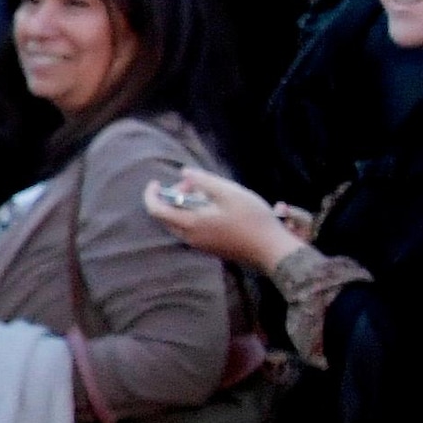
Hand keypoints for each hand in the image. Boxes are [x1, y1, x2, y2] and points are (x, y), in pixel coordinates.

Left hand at [141, 170, 297, 273]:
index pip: (156, 210)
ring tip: (207, 192)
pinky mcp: (211, 248)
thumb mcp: (229, 192)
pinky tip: (216, 207)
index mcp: (190, 224)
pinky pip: (192, 229)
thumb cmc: (252, 219)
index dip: (151, 194)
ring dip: (186, 205)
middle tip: (193, 183)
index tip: (156, 182)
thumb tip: (184, 172)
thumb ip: (204, 181)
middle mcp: (190, 238)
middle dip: (173, 195)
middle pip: (167, 216)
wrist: (272, 250)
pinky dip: (195, 214)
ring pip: (180, 222)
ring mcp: (200, 245)